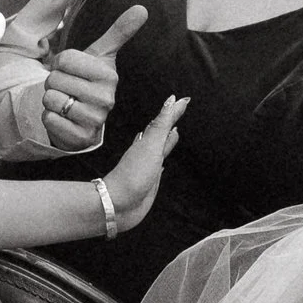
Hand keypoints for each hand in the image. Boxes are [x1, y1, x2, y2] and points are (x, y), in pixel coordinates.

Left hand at [38, 3, 146, 152]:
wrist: (85, 118)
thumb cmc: (90, 82)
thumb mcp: (102, 56)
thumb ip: (119, 32)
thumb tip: (142, 8)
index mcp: (109, 76)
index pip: (65, 59)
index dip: (60, 63)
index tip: (72, 71)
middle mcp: (106, 99)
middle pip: (54, 79)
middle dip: (54, 83)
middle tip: (68, 88)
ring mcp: (94, 120)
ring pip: (50, 99)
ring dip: (51, 100)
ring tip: (66, 102)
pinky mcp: (80, 138)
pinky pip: (49, 119)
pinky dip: (50, 118)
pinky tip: (63, 118)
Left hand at [99, 93, 186, 232]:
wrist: (119, 203)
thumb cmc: (134, 174)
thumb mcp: (152, 145)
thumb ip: (162, 124)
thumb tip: (172, 100)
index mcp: (147, 141)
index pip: (164, 122)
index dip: (173, 111)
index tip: (183, 100)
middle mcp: (147, 152)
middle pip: (161, 133)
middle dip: (170, 123)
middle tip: (178, 111)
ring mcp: (148, 167)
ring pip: (160, 149)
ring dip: (167, 140)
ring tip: (175, 132)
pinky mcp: (149, 182)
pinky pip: (158, 167)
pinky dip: (162, 160)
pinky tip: (163, 162)